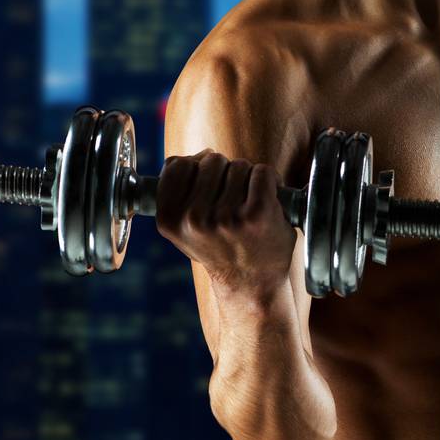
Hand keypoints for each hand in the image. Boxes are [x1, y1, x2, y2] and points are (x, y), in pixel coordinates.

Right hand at [155, 149, 294, 295]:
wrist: (251, 284)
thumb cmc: (221, 248)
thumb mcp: (184, 228)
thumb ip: (180, 192)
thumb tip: (198, 155)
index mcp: (169, 220)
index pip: (177, 165)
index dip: (196, 166)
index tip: (209, 183)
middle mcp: (194, 219)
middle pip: (212, 160)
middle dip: (226, 172)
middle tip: (234, 197)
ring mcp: (226, 217)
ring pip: (239, 165)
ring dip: (249, 177)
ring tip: (250, 202)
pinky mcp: (257, 214)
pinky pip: (262, 172)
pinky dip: (270, 179)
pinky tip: (269, 199)